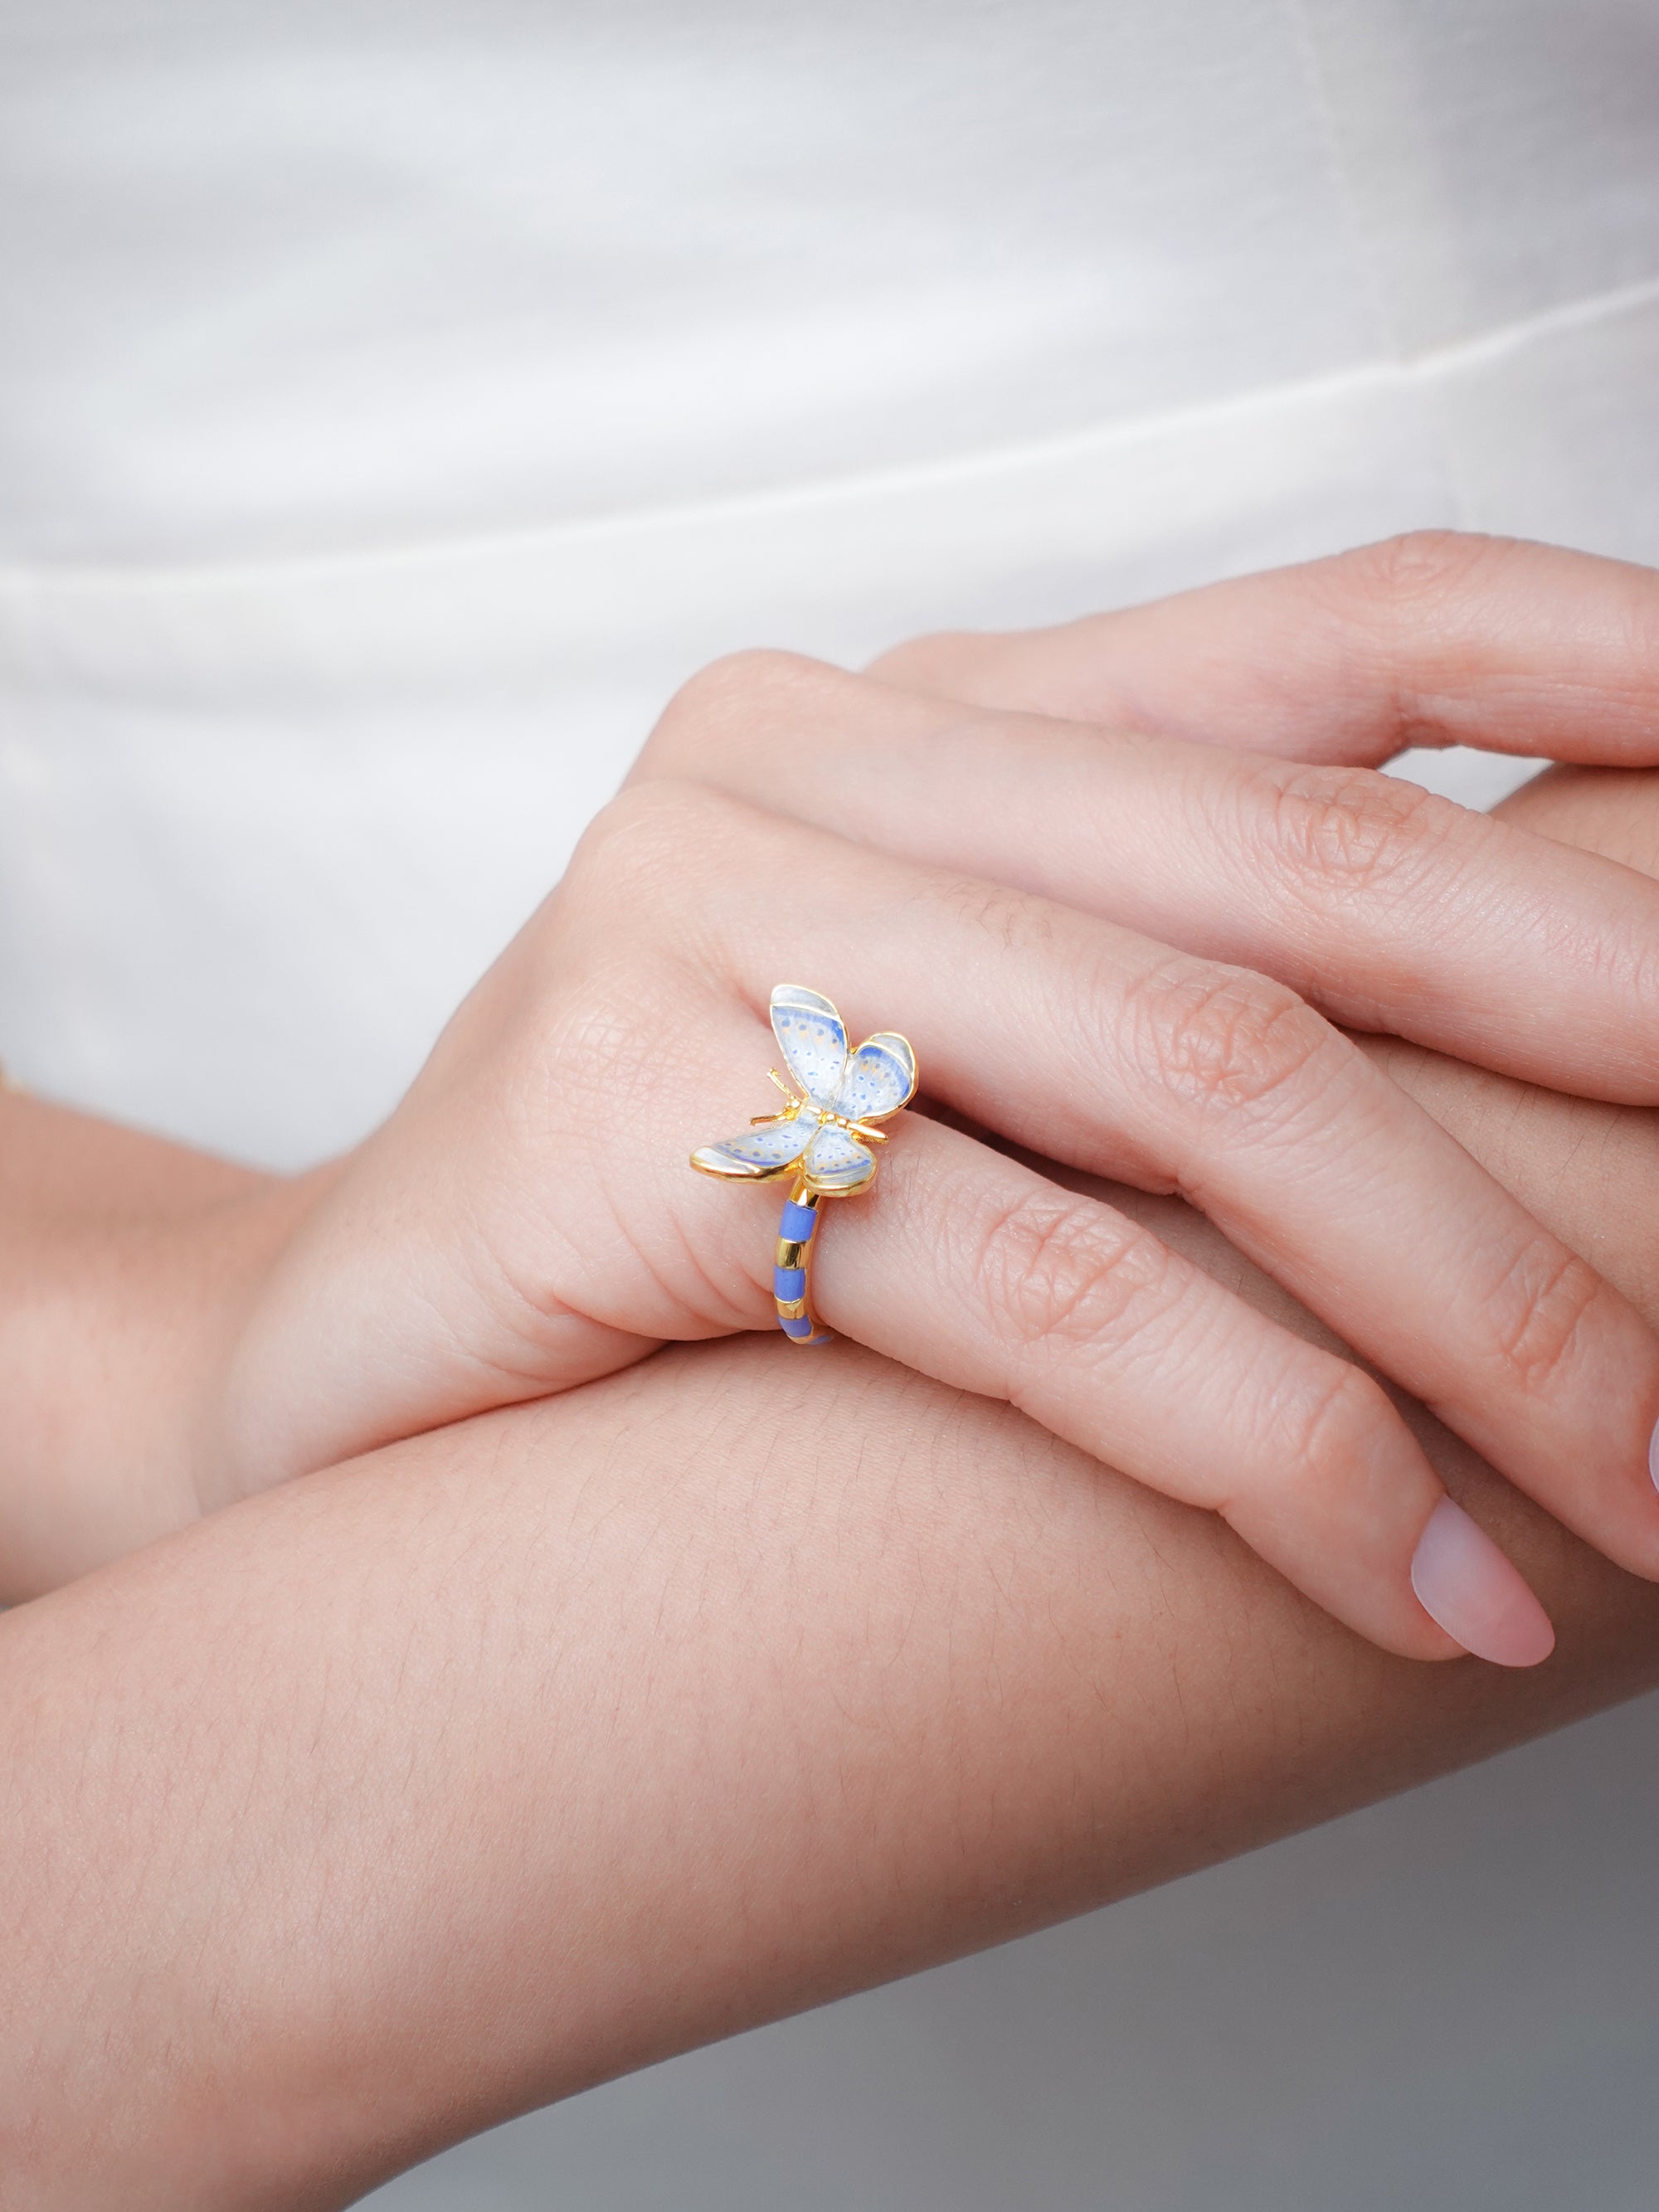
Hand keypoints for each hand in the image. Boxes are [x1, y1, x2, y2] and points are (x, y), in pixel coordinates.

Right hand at [203, 538, 1658, 1666]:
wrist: (330, 1373)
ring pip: (1213, 1078)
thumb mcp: (943, 1056)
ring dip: (1483, 1310)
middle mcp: (821, 761)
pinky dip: (1271, 1442)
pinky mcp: (626, 1114)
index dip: (1594, 671)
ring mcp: (707, 910)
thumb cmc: (676, 1241)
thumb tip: (1536, 1080)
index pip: (1332, 632)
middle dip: (1614, 1044)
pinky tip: (1407, 1579)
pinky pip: (1045, 1281)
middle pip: (1314, 874)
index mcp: (931, 716)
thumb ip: (1168, 1002)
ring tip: (1641, 1491)